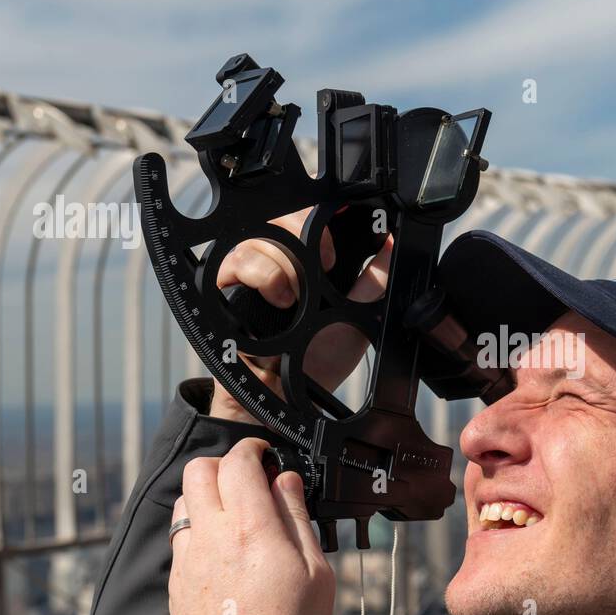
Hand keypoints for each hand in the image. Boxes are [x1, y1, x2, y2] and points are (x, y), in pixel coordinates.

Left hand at [169, 438, 335, 614]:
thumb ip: (297, 520)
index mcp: (251, 529)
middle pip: (198, 470)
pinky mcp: (174, 583)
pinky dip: (197, 527)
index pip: (238, 462)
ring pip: (182, 500)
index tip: (266, 457)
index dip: (252, 450)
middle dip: (223, 464)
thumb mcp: (316, 575)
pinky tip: (219, 549)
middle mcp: (210, 536)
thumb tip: (286, 482)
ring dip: (206, 494)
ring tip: (233, 513)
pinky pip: (178, 537)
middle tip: (249, 481)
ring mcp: (186, 559)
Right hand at [208, 209, 393, 423]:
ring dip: (288, 265)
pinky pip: (238, 260)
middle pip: (285, 218)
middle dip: (309, 235)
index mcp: (309, 262)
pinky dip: (264, 276)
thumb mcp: (359, 318)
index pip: (311, 218)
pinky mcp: (225, 284)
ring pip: (264, 237)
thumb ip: (375, 280)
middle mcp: (278, 260)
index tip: (343, 245)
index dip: (326, 218)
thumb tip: (390, 243)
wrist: (288, 396)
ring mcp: (250, 269)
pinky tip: (280, 301)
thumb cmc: (318, 360)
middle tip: (326, 265)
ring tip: (298, 299)